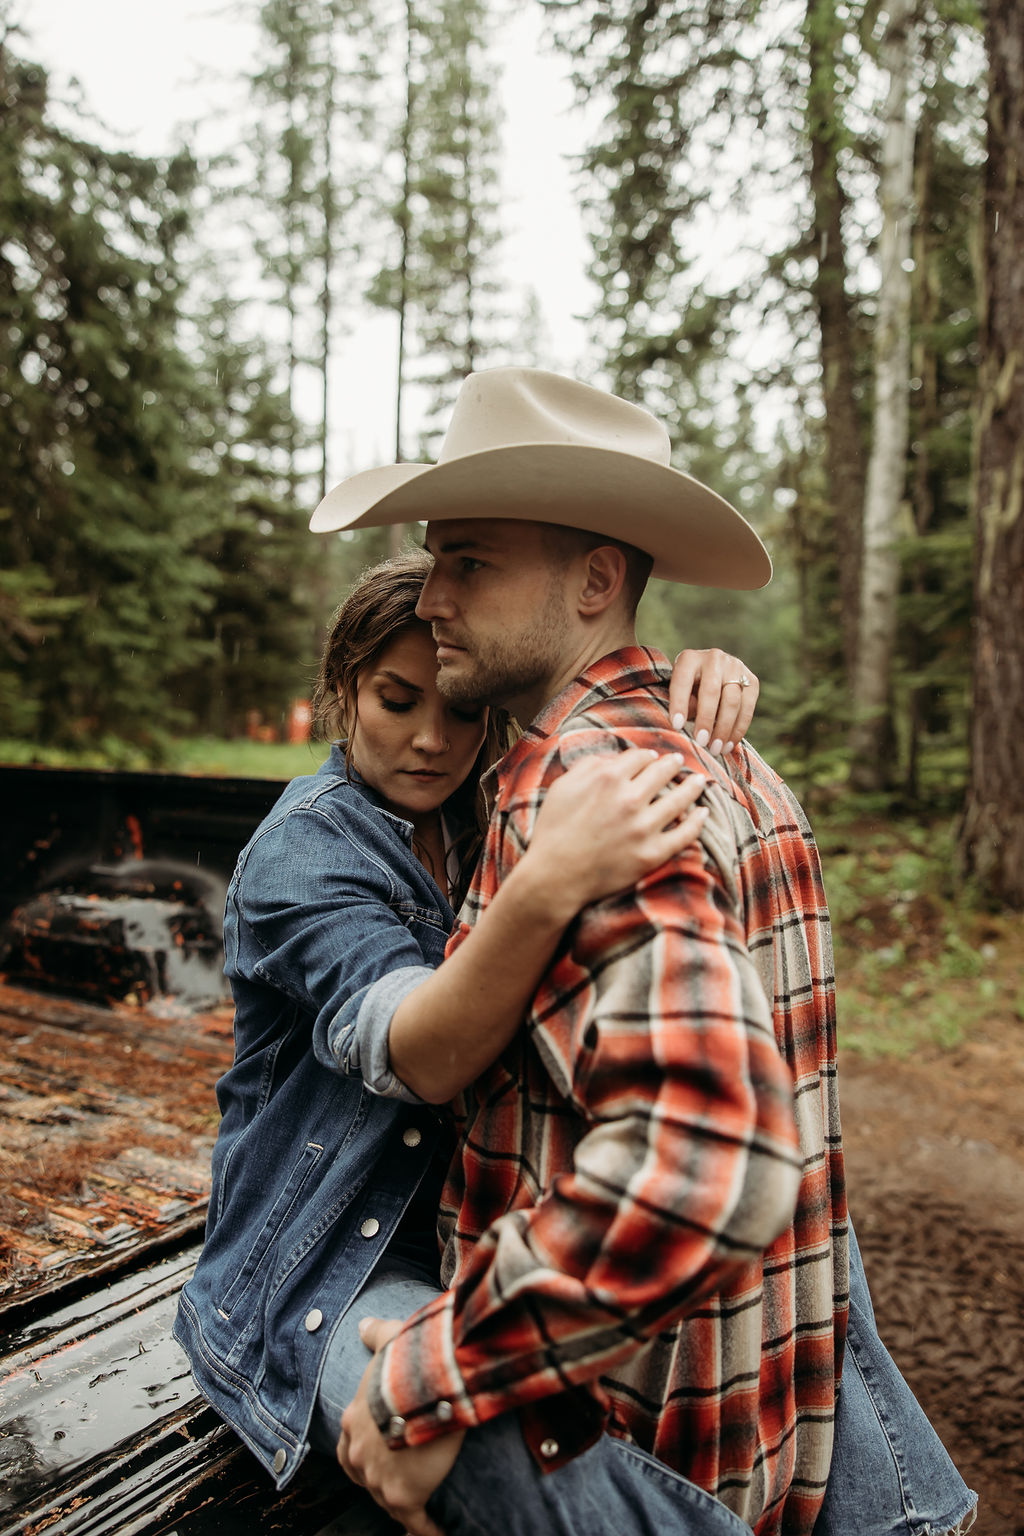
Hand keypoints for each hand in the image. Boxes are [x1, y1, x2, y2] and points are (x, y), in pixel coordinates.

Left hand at [337, 1316, 464, 1535]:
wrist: (424, 1384)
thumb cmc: (407, 1361)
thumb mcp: (391, 1340)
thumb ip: (376, 1334)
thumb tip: (363, 1325)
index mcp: (354, 1420)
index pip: (352, 1443)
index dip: (367, 1448)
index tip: (380, 1451)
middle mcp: (359, 1453)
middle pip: (366, 1475)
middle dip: (381, 1478)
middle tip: (403, 1479)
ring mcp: (378, 1479)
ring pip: (386, 1500)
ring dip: (401, 1502)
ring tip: (422, 1507)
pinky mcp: (403, 1497)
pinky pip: (414, 1522)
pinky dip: (424, 1529)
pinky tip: (435, 1532)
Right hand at [529, 747, 708, 914]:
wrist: (555, 876)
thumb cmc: (554, 830)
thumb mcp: (563, 787)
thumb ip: (589, 766)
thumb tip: (613, 758)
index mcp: (608, 778)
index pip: (639, 757)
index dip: (647, 756)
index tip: (651, 758)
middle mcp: (629, 799)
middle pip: (662, 772)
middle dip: (673, 764)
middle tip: (679, 762)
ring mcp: (643, 827)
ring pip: (680, 799)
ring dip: (693, 786)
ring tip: (699, 780)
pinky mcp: (652, 853)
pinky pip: (684, 834)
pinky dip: (697, 821)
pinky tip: (703, 813)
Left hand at [668, 648, 758, 755]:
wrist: (712, 674)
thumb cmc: (689, 690)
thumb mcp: (680, 693)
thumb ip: (685, 705)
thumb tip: (687, 728)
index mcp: (689, 659)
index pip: (682, 681)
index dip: (679, 704)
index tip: (677, 726)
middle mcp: (714, 658)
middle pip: (712, 692)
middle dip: (706, 720)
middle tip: (701, 742)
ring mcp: (736, 667)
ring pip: (733, 701)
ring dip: (725, 729)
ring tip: (716, 749)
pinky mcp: (752, 680)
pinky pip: (748, 707)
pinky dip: (739, 729)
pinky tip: (730, 744)